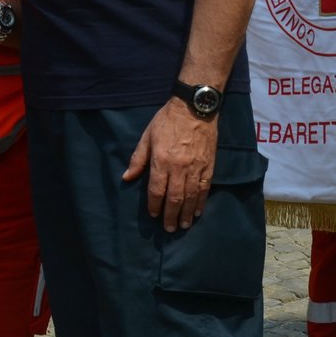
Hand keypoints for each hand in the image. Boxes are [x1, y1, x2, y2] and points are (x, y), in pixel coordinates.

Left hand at [123, 100, 217, 231]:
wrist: (194, 108)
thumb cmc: (167, 121)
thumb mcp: (147, 137)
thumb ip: (138, 159)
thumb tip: (127, 178)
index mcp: (161, 160)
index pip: (156, 190)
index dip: (154, 205)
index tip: (154, 215)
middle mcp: (179, 167)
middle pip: (174, 197)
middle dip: (171, 215)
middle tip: (170, 228)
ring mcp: (196, 167)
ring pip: (191, 196)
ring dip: (186, 213)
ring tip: (183, 225)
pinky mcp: (209, 165)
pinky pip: (205, 188)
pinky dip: (201, 202)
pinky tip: (197, 211)